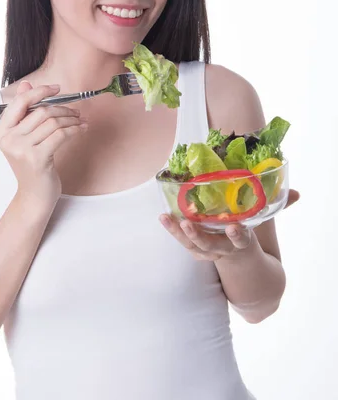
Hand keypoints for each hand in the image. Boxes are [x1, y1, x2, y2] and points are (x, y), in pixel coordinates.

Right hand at [0, 80, 87, 205]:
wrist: (34, 195)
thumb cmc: (32, 164)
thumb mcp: (25, 137)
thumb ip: (24, 112)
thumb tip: (26, 85)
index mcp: (1, 131)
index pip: (20, 102)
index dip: (40, 91)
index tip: (57, 88)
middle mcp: (8, 139)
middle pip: (41, 111)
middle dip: (63, 109)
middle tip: (76, 112)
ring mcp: (21, 150)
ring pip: (53, 122)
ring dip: (71, 119)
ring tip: (80, 121)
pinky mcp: (37, 159)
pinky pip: (60, 135)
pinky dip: (75, 129)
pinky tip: (82, 129)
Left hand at [160, 187, 300, 260]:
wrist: (243, 268)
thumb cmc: (251, 236)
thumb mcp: (265, 225)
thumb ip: (278, 208)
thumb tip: (298, 194)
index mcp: (242, 244)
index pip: (241, 241)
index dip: (237, 235)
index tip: (234, 227)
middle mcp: (223, 250)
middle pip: (209, 246)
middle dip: (198, 236)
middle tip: (188, 224)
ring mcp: (208, 252)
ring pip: (191, 245)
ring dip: (178, 232)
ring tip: (166, 218)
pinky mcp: (197, 250)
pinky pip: (183, 242)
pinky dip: (173, 230)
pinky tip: (163, 217)